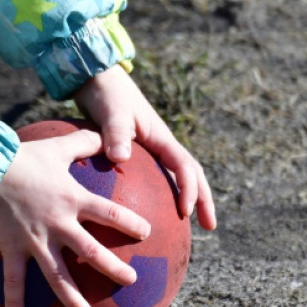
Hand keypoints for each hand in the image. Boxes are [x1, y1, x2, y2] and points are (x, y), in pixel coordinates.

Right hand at [0, 130, 150, 306]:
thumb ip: (84, 142)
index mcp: (73, 200)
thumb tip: (105, 134)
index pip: (110, 214)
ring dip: (72, 299)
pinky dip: (14, 302)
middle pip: (92, 251)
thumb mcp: (57, 147)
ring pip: (57, 275)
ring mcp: (35, 240)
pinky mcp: (12, 248)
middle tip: (131, 281)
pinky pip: (13, 279)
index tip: (145, 234)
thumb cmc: (23, 156)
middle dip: (113, 268)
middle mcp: (59, 224)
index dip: (130, 224)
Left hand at [73, 65, 217, 230]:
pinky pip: (154, 179)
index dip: (189, 189)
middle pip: (191, 174)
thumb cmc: (106, 94)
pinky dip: (158, 196)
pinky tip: (143, 215)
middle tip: (210, 227)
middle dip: (203, 200)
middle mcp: (162, 145)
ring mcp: (152, 150)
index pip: (184, 166)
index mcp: (161, 138)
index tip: (186, 211)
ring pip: (176, 177)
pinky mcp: (138, 154)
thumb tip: (120, 158)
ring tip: (185, 226)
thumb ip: (115, 134)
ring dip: (187, 199)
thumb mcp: (111, 113)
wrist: (97, 80)